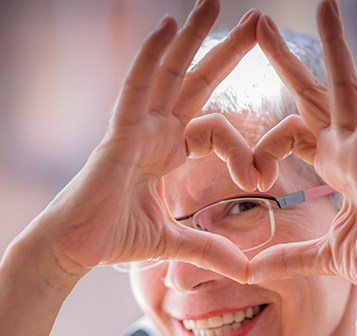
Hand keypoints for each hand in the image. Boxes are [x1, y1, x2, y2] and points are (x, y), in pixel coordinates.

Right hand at [27, 0, 259, 284]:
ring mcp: (135, 129)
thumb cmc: (115, 238)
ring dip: (191, 38)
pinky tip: (169, 26)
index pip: (215, 130)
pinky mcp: (118, 135)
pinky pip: (136, 88)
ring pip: (168, 74)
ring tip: (213, 2)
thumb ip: (210, 249)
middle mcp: (154, 133)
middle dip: (226, 53)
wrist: (76, 250)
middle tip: (258, 21)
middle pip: (196, 83)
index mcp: (168, 153)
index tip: (262, 178)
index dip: (242, 149)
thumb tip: (245, 269)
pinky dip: (152, 57)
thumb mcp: (174, 242)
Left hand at [249, 0, 356, 315]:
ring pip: (346, 91)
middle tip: (262, 25)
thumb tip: (250, 270)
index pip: (294, 135)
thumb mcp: (323, 257)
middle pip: (315, 98)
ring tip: (324, 4)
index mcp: (337, 170)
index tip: (250, 177)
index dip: (264, 147)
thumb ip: (288, 257)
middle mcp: (350, 154)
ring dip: (333, 48)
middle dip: (289, 63)